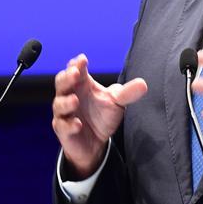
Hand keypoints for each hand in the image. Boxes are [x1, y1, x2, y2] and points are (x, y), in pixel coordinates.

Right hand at [52, 54, 147, 178]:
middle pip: (61, 82)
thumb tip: (143, 84)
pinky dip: (69, 125)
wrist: (96, 143)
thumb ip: (128, 93)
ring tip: (75, 100)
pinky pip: (62, 126)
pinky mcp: (63, 130)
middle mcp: (71, 96)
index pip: (75, 70)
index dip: (77, 64)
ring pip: (59, 104)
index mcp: (82, 85)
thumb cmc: (102, 116)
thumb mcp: (117, 103)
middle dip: (66, 77)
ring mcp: (65, 113)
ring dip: (66, 102)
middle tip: (74, 73)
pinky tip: (77, 124)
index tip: (82, 59)